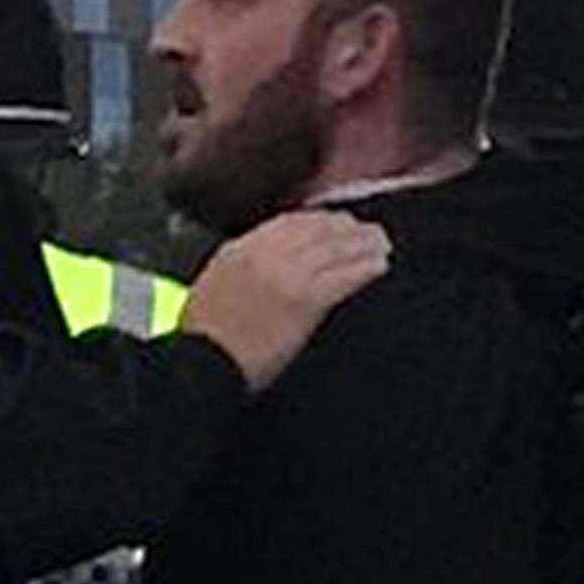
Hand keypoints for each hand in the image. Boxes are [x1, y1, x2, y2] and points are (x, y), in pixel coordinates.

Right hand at [180, 211, 390, 389]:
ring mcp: (287, 277)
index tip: (334, 221)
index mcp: (241, 249)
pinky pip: (344, 277)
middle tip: (365, 230)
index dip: (318, 219)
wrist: (203, 364)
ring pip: (336, 249)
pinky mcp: (306, 302)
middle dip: (345, 228)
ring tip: (380, 245)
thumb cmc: (204, 336)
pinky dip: (365, 268)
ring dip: (364, 244)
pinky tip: (378, 267)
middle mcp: (266, 256)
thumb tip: (264, 262)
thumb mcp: (214, 284)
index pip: (289, 221)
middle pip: (317, 229)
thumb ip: (241, 266)